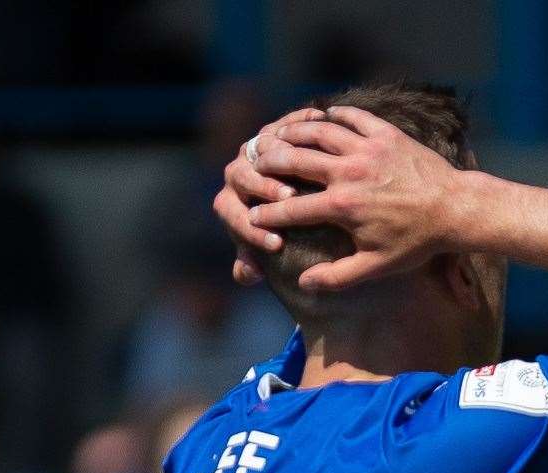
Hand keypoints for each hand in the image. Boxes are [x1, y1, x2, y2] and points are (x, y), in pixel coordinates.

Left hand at [213, 107, 323, 284]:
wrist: (294, 202)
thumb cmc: (281, 234)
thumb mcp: (265, 252)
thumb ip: (250, 266)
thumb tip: (246, 275)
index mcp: (229, 203)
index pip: (232, 214)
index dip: (252, 231)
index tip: (277, 245)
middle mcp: (237, 174)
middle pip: (242, 175)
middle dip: (264, 186)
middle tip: (288, 197)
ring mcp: (254, 150)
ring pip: (260, 147)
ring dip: (280, 154)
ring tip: (303, 164)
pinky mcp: (274, 132)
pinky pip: (283, 125)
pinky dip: (298, 122)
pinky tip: (318, 124)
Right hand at [245, 106, 467, 291]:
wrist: (456, 210)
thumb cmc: (417, 241)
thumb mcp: (377, 266)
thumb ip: (337, 276)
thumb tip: (304, 283)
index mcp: (342, 205)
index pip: (291, 208)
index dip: (267, 214)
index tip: (252, 216)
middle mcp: (349, 172)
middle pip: (295, 160)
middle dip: (269, 163)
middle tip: (255, 163)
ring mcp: (367, 149)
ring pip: (319, 131)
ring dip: (294, 132)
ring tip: (279, 135)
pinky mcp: (386, 134)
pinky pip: (353, 116)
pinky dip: (334, 114)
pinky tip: (322, 116)